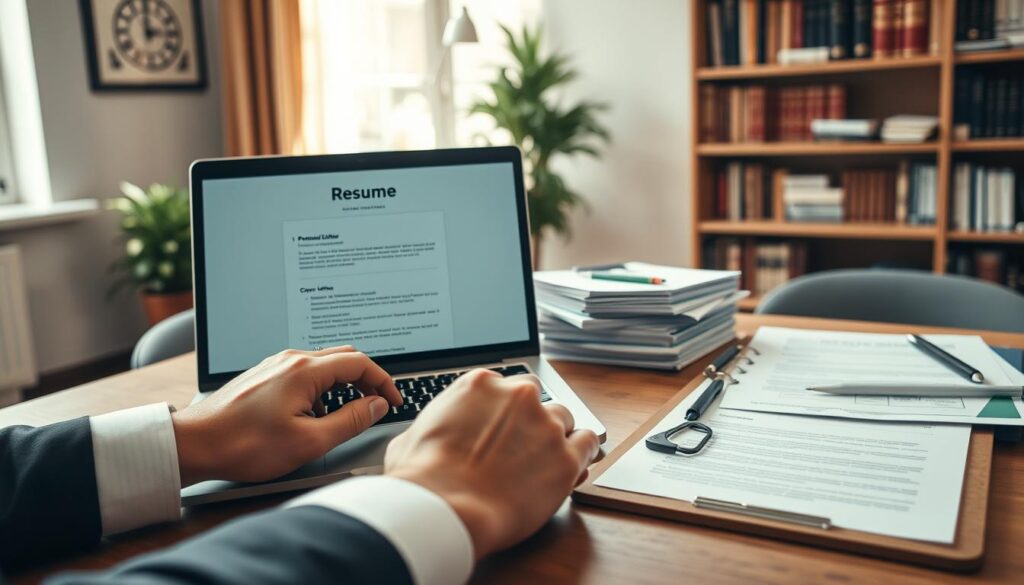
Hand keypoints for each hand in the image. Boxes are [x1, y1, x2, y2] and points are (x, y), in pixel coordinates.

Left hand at [171, 347, 401, 485]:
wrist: (195, 444)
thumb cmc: (245, 445)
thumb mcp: (309, 441)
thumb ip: (351, 420)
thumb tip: (377, 405)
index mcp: (305, 370)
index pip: (360, 363)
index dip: (384, 382)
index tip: (394, 401)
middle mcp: (291, 359)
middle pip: (344, 357)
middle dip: (367, 379)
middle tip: (377, 405)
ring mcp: (275, 365)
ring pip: (323, 365)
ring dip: (343, 385)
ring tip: (345, 415)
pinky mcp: (264, 375)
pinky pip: (303, 373)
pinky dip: (321, 388)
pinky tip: (313, 416)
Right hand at [383, 369, 599, 559]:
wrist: (446, 508)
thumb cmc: (424, 478)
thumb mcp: (411, 437)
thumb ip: (436, 425)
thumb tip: (431, 435)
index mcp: (481, 384)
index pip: (507, 387)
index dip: (507, 411)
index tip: (505, 428)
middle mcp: (518, 396)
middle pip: (539, 399)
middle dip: (532, 420)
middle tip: (522, 446)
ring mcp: (546, 425)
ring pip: (565, 419)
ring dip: (558, 436)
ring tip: (545, 460)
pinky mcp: (566, 458)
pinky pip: (588, 444)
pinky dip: (582, 453)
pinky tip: (573, 465)